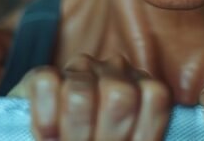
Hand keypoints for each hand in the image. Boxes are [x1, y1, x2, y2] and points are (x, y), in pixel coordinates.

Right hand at [8, 54, 171, 140]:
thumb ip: (147, 136)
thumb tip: (161, 131)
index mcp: (145, 91)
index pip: (155, 97)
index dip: (139, 133)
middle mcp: (116, 72)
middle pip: (119, 96)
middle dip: (104, 137)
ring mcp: (79, 69)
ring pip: (80, 93)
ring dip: (72, 131)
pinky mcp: (41, 76)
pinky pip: (46, 83)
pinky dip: (45, 116)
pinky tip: (47, 134)